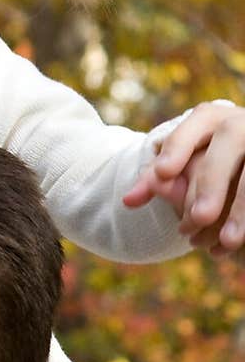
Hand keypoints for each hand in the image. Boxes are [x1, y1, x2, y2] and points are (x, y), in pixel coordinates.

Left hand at [123, 101, 244, 255]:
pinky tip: (237, 243)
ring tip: (227, 240)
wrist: (241, 161)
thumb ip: (156, 180)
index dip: (179, 146)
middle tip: (199, 217)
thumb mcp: (180, 166)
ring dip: (242, 207)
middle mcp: (241, 123)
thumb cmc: (205, 163)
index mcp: (213, 118)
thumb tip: (128, 201)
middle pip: (230, 141)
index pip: (196, 123)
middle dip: (214, 181)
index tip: (161, 173)